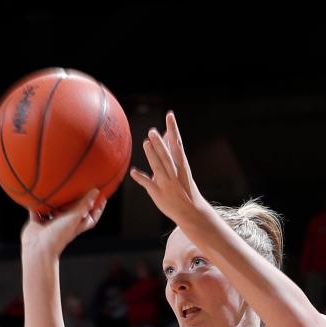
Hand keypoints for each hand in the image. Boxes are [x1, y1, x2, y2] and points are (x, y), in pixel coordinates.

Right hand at [20, 190, 106, 259]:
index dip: (98, 209)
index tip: (102, 198)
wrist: (38, 247)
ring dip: (55, 202)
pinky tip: (35, 194)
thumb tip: (96, 191)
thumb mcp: (75, 217)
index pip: (91, 217)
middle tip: (80, 188)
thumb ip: (84, 204)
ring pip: (54, 210)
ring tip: (57, 188)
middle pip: (73, 212)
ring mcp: (50, 224)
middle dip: (76, 202)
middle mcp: (64, 225)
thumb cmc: (59, 235)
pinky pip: (36, 211)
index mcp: (75, 226)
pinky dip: (35, 204)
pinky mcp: (37, 223)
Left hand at [129, 111, 202, 227]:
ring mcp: (167, 183)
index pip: (177, 143)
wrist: (191, 211)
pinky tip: (134, 172)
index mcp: (182, 165)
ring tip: (146, 143)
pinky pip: (148, 184)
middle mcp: (175, 173)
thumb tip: (166, 133)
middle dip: (160, 144)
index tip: (169, 115)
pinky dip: (141, 178)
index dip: (173, 129)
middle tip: (152, 132)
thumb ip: (172, 152)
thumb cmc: (184, 186)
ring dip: (152, 156)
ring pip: (159, 167)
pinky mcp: (158, 193)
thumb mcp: (182, 168)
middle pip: (167, 155)